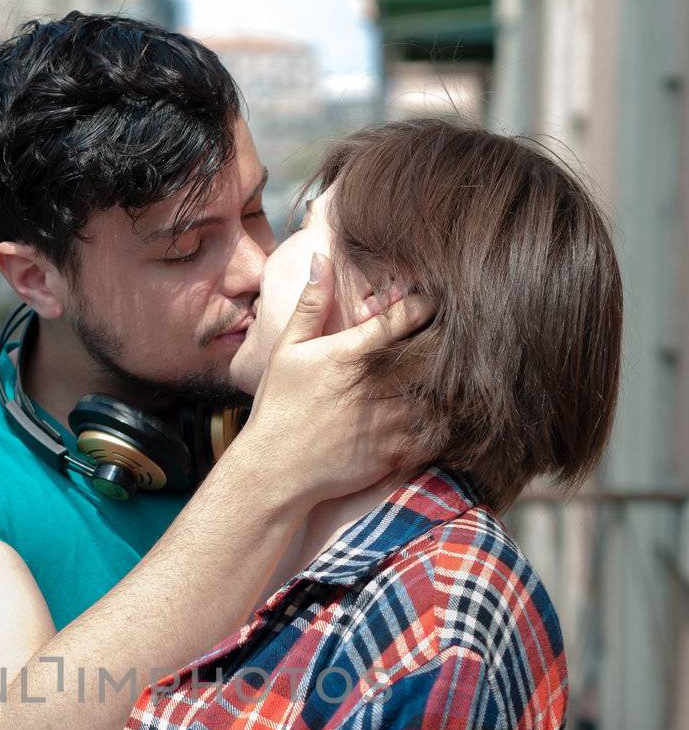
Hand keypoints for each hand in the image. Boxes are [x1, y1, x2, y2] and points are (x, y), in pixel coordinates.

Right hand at [239, 252, 432, 510]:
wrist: (276, 471)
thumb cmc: (278, 408)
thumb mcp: (287, 351)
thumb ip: (311, 305)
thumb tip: (322, 258)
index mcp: (353, 354)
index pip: (407, 316)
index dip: (424, 305)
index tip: (428, 303)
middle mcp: (378, 385)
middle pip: (433, 351)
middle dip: (442, 340)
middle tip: (451, 335)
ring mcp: (391, 420)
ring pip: (440, 390)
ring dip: (447, 380)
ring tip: (452, 373)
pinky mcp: (398, 451)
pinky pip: (437, 431)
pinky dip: (444, 419)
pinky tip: (439, 412)